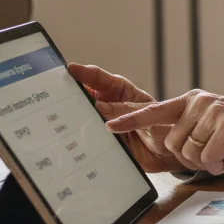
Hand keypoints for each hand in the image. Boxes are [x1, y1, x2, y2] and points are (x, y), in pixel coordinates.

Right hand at [69, 63, 184, 172]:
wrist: (167, 154)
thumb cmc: (162, 126)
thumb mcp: (148, 114)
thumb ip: (127, 110)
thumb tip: (100, 106)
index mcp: (118, 91)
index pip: (98, 78)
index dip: (84, 72)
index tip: (71, 69)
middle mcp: (106, 106)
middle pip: (83, 98)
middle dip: (70, 97)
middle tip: (56, 97)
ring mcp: (101, 125)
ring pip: (81, 119)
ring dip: (72, 121)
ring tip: (60, 122)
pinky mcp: (100, 143)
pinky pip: (87, 142)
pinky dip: (79, 143)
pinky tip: (71, 145)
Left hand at [104, 90, 223, 174]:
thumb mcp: (211, 122)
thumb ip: (189, 127)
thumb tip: (167, 143)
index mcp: (190, 101)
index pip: (152, 110)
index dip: (128, 119)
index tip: (105, 124)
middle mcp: (199, 102)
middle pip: (172, 142)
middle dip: (189, 157)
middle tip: (210, 154)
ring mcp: (213, 111)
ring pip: (188, 151)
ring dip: (205, 160)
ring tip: (222, 153)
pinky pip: (207, 155)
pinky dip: (217, 163)